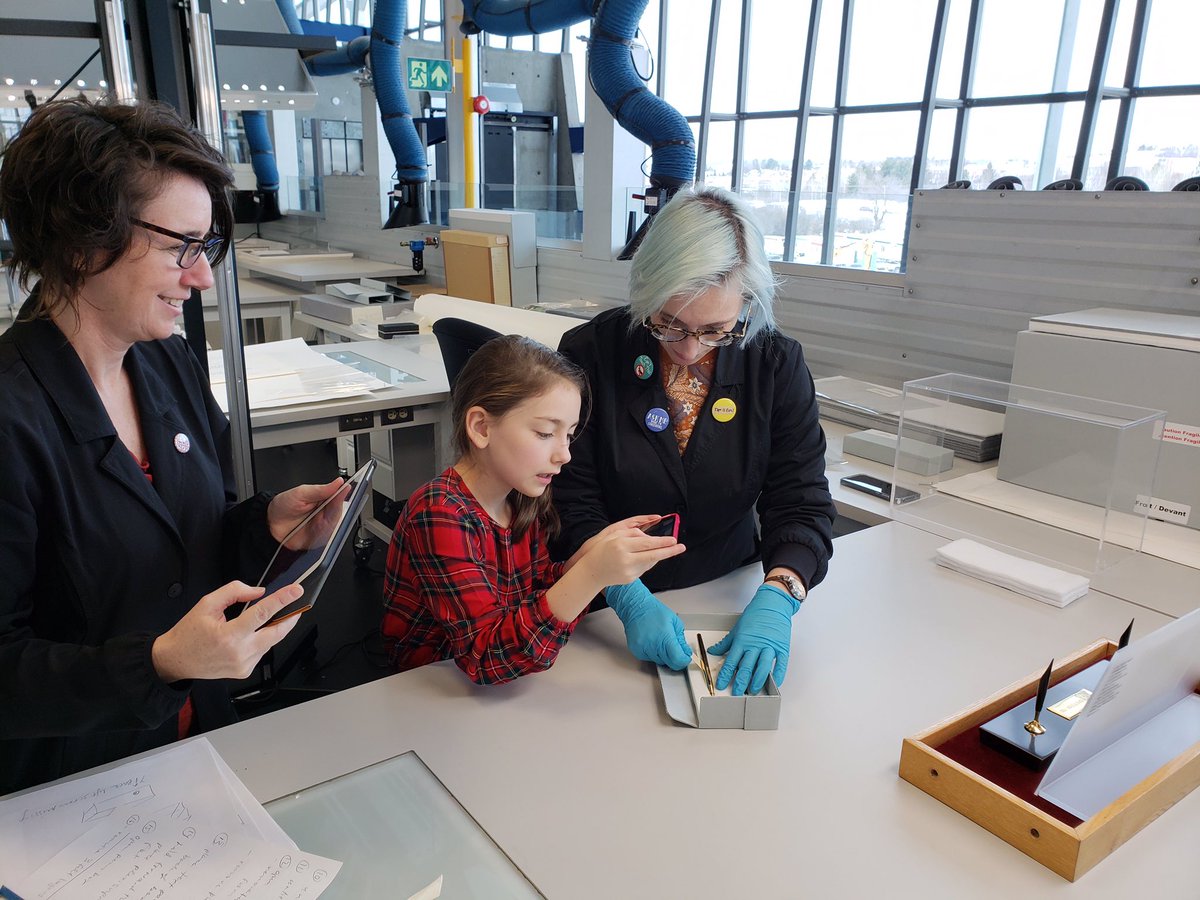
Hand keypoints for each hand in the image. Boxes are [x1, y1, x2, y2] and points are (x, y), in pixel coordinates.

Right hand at [151, 581, 303, 681]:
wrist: (176, 660)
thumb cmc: (189, 633)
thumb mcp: (206, 604)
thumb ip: (234, 592)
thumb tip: (259, 592)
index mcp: (228, 636)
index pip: (262, 614)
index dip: (282, 600)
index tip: (296, 591)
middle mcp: (239, 653)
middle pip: (276, 633)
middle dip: (291, 618)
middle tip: (297, 606)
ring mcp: (243, 665)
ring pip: (271, 642)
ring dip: (275, 628)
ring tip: (271, 617)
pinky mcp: (245, 671)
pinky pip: (262, 651)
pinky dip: (263, 640)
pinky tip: (253, 634)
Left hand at [268, 478, 343, 545]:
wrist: (270, 525)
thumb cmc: (283, 507)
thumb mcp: (300, 493)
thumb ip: (320, 489)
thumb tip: (338, 482)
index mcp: (323, 499)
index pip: (338, 496)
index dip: (343, 494)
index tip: (345, 490)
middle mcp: (325, 512)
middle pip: (339, 511)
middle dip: (335, 510)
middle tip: (326, 509)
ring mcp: (323, 525)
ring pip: (336, 525)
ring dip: (329, 523)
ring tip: (318, 521)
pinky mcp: (320, 538)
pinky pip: (329, 537)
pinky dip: (325, 534)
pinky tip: (318, 530)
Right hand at [575, 517, 684, 586]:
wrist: (592, 571)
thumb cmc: (602, 550)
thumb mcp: (614, 535)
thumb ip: (633, 534)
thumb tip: (650, 538)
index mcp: (622, 546)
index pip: (647, 544)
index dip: (662, 542)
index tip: (673, 540)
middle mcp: (626, 560)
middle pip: (653, 555)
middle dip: (669, 551)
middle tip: (681, 547)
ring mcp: (628, 572)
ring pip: (650, 562)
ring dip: (657, 555)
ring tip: (660, 549)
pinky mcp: (630, 579)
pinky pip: (644, 569)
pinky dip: (647, 562)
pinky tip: (644, 557)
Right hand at [605, 580, 692, 669]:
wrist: (636, 608)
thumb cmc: (654, 611)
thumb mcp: (675, 622)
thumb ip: (681, 640)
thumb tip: (686, 652)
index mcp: (665, 637)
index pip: (677, 659)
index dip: (683, 660)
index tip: (685, 658)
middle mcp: (653, 645)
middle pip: (669, 663)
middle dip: (675, 659)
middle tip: (676, 650)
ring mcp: (643, 649)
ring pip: (659, 661)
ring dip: (663, 655)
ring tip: (660, 641)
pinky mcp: (636, 651)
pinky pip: (649, 658)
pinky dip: (653, 653)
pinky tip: (652, 642)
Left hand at [709, 584, 798, 695]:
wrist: (773, 603)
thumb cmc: (755, 614)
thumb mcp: (737, 628)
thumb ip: (726, 642)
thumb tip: (713, 651)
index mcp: (742, 641)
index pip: (731, 661)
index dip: (725, 675)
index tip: (721, 685)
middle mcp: (755, 645)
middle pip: (746, 667)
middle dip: (740, 682)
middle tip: (737, 693)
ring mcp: (769, 647)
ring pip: (762, 667)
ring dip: (757, 681)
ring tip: (753, 691)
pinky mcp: (782, 647)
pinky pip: (781, 664)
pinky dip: (778, 674)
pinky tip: (774, 683)